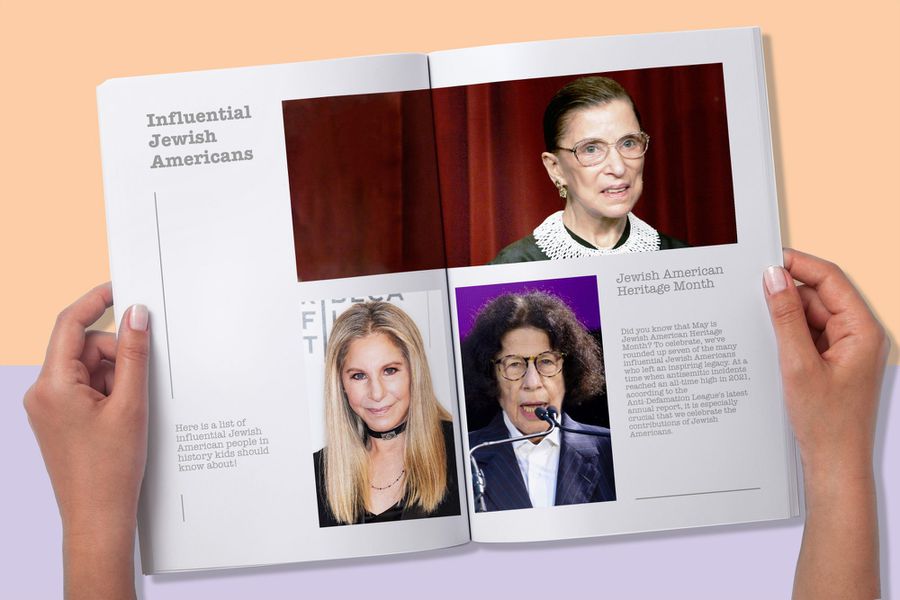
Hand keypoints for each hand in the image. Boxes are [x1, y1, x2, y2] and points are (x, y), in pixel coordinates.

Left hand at [24, 283, 148, 599]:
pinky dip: (109, 392)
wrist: (96, 517)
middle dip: (116, 355)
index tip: (118, 289)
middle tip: (140, 380)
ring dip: (115, 377)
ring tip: (130, 409)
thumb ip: (134, 354)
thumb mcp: (131, 404)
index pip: (70, 325)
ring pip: (87, 368)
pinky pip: (85, 387)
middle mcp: (42, 393)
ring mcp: (48, 407)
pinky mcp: (58, 418)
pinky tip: (123, 415)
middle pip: (84, 348)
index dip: (95, 301)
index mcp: (52, 386)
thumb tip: (136, 315)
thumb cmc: (109, 471)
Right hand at [764, 249, 887, 598]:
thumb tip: (773, 278)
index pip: (831, 279)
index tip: (767, 259)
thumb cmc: (827, 424)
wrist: (835, 466)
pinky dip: (787, 334)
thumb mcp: (798, 364)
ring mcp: (846, 349)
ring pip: (811, 316)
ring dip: (785, 315)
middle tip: (750, 288)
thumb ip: (785, 317)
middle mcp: (858, 335)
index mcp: (862, 330)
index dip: (799, 264)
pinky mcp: (832, 363)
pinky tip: (767, 341)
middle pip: (820, 296)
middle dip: (787, 291)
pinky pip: (808, 336)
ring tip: (757, 320)